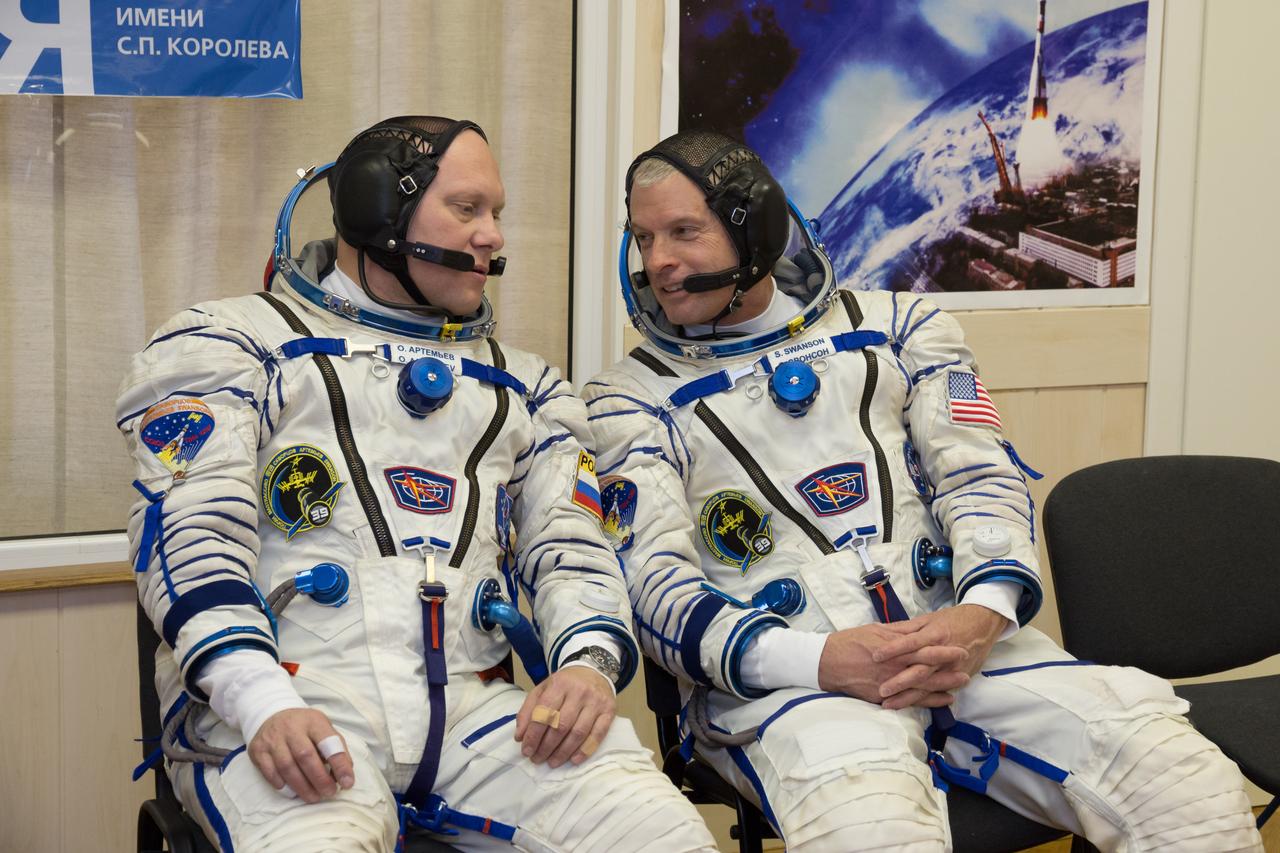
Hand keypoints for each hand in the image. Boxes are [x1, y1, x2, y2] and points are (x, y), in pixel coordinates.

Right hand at [248, 708, 353, 802]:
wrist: (271, 715)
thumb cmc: (304, 728)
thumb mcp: (323, 729)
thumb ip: (336, 749)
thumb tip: (345, 776)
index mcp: (313, 721)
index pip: (329, 742)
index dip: (340, 764)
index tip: (347, 783)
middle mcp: (292, 728)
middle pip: (306, 756)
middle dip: (319, 779)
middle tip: (329, 793)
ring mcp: (272, 739)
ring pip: (287, 767)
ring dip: (302, 787)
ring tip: (313, 797)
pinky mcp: (258, 750)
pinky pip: (269, 772)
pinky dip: (282, 784)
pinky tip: (291, 791)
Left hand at [515, 667, 615, 767]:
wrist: (593, 671)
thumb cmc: (564, 684)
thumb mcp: (543, 689)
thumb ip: (528, 710)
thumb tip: (520, 737)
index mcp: (559, 684)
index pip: (544, 713)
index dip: (533, 735)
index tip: (526, 751)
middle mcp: (579, 691)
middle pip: (561, 725)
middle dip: (546, 747)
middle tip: (537, 759)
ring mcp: (596, 702)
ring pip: (578, 733)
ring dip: (563, 752)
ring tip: (552, 762)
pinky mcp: (609, 711)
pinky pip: (598, 734)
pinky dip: (585, 750)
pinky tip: (573, 760)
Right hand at [818, 623, 969, 708]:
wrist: (826, 662)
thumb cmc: (849, 642)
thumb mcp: (875, 630)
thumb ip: (898, 633)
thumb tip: (917, 629)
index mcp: (894, 650)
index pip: (925, 650)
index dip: (945, 651)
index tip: (961, 648)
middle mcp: (895, 669)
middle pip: (928, 671)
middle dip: (949, 671)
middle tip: (968, 668)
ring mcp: (889, 685)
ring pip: (922, 688)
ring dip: (943, 687)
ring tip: (960, 686)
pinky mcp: (882, 698)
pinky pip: (909, 701)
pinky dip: (926, 701)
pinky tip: (941, 700)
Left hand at [873, 605, 1009, 706]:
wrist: (983, 624)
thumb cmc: (952, 619)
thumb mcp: (929, 619)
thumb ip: (906, 628)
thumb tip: (881, 630)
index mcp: (935, 634)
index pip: (912, 642)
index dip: (894, 649)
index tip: (875, 656)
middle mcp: (943, 653)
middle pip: (920, 670)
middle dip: (900, 682)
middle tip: (881, 690)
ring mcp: (952, 668)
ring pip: (928, 686)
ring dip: (908, 696)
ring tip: (888, 704)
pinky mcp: (959, 677)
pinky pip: (939, 691)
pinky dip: (925, 701)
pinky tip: (909, 706)